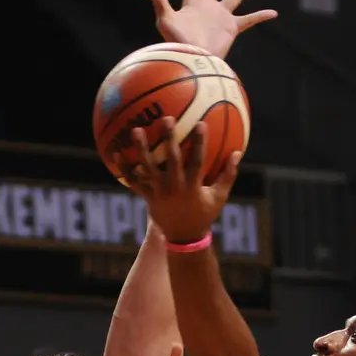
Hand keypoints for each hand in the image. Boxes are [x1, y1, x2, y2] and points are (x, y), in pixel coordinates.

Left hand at [117, 117, 240, 243]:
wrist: (183, 237)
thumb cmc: (204, 213)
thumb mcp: (219, 197)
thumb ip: (228, 175)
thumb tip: (238, 153)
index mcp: (193, 187)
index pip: (197, 161)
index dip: (199, 143)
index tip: (201, 123)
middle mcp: (174, 188)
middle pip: (171, 160)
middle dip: (169, 139)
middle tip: (166, 118)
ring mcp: (158, 193)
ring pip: (148, 169)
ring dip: (141, 149)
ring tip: (135, 130)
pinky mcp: (147, 197)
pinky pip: (134, 182)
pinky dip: (125, 168)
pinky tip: (116, 152)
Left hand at [141, 0, 277, 58]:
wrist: (194, 61)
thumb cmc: (177, 43)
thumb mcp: (165, 21)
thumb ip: (159, 3)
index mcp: (192, 2)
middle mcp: (207, 6)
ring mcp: (220, 16)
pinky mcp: (231, 28)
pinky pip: (249, 20)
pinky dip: (261, 16)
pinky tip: (274, 13)